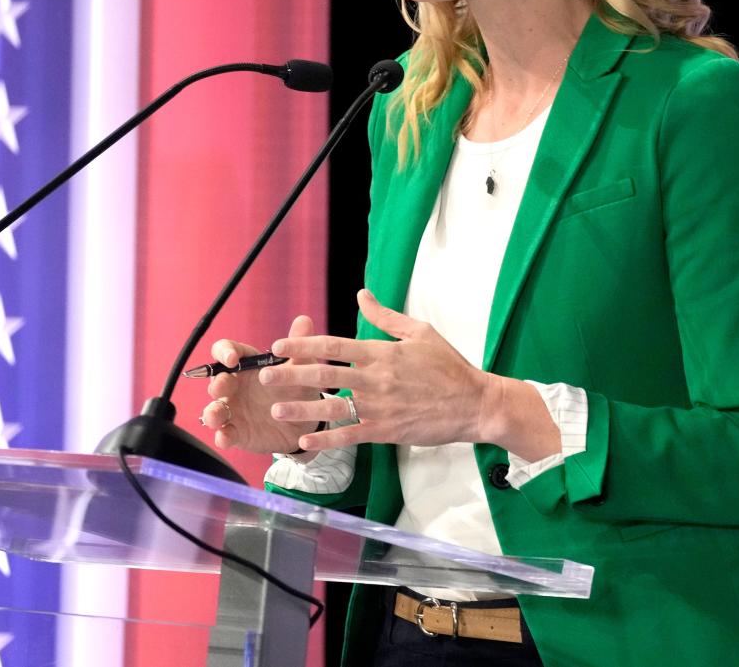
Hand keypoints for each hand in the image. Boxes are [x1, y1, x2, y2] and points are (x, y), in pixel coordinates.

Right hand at [201, 315, 327, 454]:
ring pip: (214, 409)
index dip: (224, 352)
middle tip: (221, 385)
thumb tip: (304, 320)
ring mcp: (234, 410)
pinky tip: (225, 437)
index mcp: (247, 365)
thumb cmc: (298, 388)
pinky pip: (225, 434)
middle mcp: (235, 386)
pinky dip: (222, 436)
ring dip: (212, 412)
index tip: (231, 358)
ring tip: (215, 417)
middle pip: (216, 380)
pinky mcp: (237, 432)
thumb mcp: (301, 367)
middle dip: (216, 383)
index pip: (227, 351)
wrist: (306, 422)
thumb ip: (298, 345)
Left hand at [256, 288, 500, 451]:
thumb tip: (361, 295)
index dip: (303, 345)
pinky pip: (350, 435)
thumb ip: (386, 317)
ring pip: (332, 407)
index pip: (334, 346)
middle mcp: (375, 379)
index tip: (281, 345)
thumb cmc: (448, 365)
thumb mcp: (419, 332)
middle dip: (291, 374)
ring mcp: (379, 406)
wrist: (474, 403)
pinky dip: (326, 439)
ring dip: (301, 409)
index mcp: (381, 353)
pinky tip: (305, 442)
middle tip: (264, 375)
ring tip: (275, 409)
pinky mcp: (386, 430)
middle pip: (324, 375)